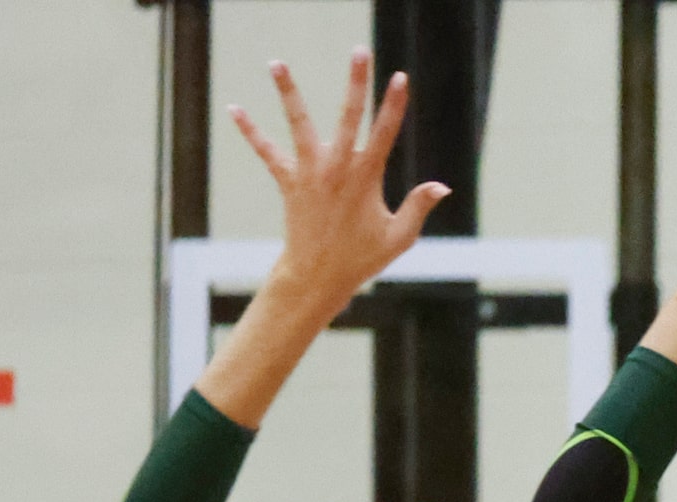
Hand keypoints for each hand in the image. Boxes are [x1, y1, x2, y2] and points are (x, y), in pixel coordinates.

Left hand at [230, 51, 446, 310]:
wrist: (318, 275)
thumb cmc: (363, 258)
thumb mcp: (400, 237)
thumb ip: (418, 207)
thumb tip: (442, 186)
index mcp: (367, 178)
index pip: (385, 133)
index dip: (394, 105)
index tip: (400, 78)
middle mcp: (337, 168)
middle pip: (349, 116)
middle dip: (357, 82)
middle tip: (360, 51)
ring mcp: (310, 172)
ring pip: (298, 123)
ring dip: (288, 92)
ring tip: (276, 62)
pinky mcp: (289, 181)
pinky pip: (267, 152)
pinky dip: (251, 131)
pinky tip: (233, 109)